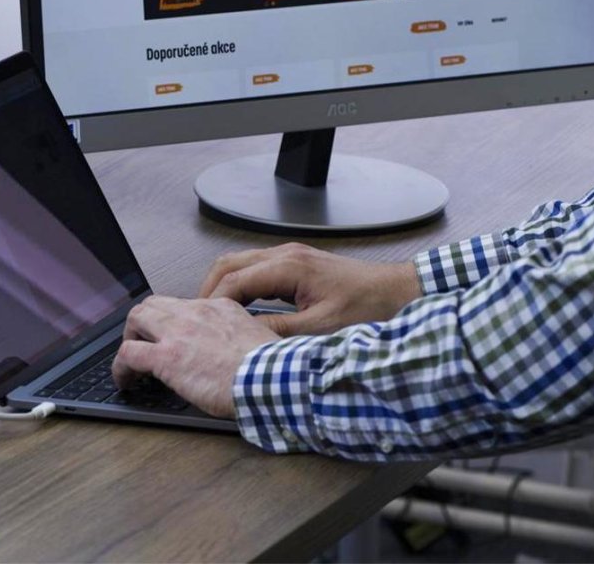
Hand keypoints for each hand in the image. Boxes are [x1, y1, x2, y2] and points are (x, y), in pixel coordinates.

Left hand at [111, 296, 276, 418]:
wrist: (271, 377)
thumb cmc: (272, 367)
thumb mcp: (259, 339)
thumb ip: (243, 339)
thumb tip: (240, 354)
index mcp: (221, 308)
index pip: (187, 305)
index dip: (175, 320)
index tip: (175, 336)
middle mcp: (196, 313)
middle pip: (156, 303)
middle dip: (145, 323)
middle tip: (145, 343)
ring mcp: (178, 332)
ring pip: (137, 318)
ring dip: (130, 338)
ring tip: (131, 360)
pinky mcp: (165, 357)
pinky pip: (127, 354)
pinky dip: (120, 367)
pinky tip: (124, 381)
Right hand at [199, 242, 422, 335]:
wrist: (396, 293)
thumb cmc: (367, 307)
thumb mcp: (319, 329)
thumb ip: (278, 331)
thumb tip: (243, 338)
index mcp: (289, 266)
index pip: (233, 281)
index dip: (212, 303)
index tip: (200, 324)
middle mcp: (286, 255)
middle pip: (229, 265)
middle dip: (209, 291)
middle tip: (197, 318)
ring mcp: (291, 257)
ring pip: (241, 265)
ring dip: (224, 287)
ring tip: (213, 316)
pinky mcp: (298, 265)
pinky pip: (257, 270)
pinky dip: (241, 286)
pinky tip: (241, 309)